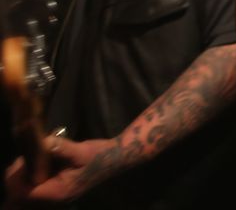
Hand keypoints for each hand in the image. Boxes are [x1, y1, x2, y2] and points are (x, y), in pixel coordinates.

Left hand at [4, 136, 118, 207]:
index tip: (24, 158)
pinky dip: (32, 176)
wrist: (115, 159)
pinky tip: (39, 162)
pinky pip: (34, 187)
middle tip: (27, 156)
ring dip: (24, 176)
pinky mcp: (55, 189)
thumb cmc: (100, 156)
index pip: (25, 192)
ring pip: (26, 192)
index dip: (18, 177)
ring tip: (32, 158)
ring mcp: (54, 195)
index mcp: (58, 191)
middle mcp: (54, 197)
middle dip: (18, 176)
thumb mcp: (82, 150)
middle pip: (20, 195)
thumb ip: (61, 147)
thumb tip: (44, 141)